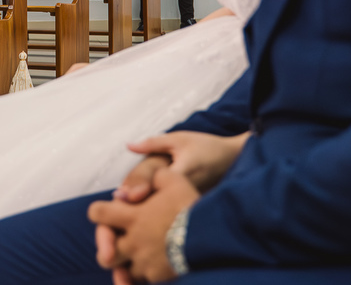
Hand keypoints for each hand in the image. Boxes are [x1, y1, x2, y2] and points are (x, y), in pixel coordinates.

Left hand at [90, 167, 199, 283]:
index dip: (99, 213)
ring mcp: (145, 262)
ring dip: (131, 264)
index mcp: (133, 217)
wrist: (209, 236)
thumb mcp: (173, 180)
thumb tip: (146, 182)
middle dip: (109, 252)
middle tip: (118, 246)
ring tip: (143, 256)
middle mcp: (134, 242)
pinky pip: (147, 279)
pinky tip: (160, 266)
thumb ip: (155, 177)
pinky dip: (150, 273)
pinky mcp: (158, 277)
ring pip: (126, 271)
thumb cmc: (189, 206)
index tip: (108, 213)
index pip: (97, 214)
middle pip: (104, 256)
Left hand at [120, 132, 249, 199]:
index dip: (137, 189)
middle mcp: (185, 190)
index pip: (156, 182)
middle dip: (137, 202)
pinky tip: (145, 211)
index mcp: (182, 172)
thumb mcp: (179, 139)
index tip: (120, 195)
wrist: (232, 158)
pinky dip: (158, 209)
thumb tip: (129, 146)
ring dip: (146, 208)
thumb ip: (154, 143)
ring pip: (164, 206)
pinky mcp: (191, 205)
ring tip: (125, 210)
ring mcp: (189, 199)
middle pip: (157, 198)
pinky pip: (171, 209)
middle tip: (118, 202)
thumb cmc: (205, 146)